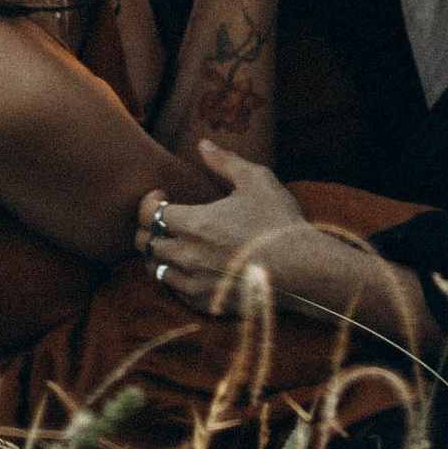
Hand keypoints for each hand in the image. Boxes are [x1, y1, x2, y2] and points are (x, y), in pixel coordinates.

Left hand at [134, 143, 306, 310]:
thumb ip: (225, 162)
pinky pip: (174, 291)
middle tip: (163, 220)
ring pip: (155, 269)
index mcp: (194, 223)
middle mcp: (187, 255)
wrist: (302, 270)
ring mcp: (194, 283)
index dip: (149, 202)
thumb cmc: (278, 221)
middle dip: (149, 228)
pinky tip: (189, 266)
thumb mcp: (256, 180)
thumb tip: (202, 145)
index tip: (161, 197)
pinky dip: (175, 277)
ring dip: (159, 254)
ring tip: (173, 242)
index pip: (148, 213)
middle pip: (145, 242)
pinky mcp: (204, 303)